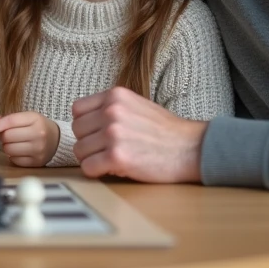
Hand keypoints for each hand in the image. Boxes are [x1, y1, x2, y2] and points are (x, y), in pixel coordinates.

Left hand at [0, 112, 59, 167]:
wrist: (57, 139)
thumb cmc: (37, 127)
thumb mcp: (25, 117)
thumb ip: (6, 120)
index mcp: (34, 118)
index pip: (9, 122)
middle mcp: (38, 134)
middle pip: (6, 137)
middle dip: (3, 137)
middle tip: (10, 135)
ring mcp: (38, 149)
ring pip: (8, 149)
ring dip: (7, 147)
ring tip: (17, 143)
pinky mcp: (37, 162)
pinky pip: (14, 160)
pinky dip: (13, 156)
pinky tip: (21, 151)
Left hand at [71, 86, 207, 182]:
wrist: (191, 148)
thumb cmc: (165, 131)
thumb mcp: (136, 105)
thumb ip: (111, 108)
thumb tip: (84, 121)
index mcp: (115, 95)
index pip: (77, 110)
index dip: (86, 125)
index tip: (98, 134)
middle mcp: (111, 111)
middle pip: (76, 131)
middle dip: (89, 143)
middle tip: (107, 150)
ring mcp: (113, 133)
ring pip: (79, 150)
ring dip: (93, 159)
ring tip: (113, 159)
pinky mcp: (117, 157)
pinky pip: (88, 167)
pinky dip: (97, 172)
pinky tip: (115, 169)